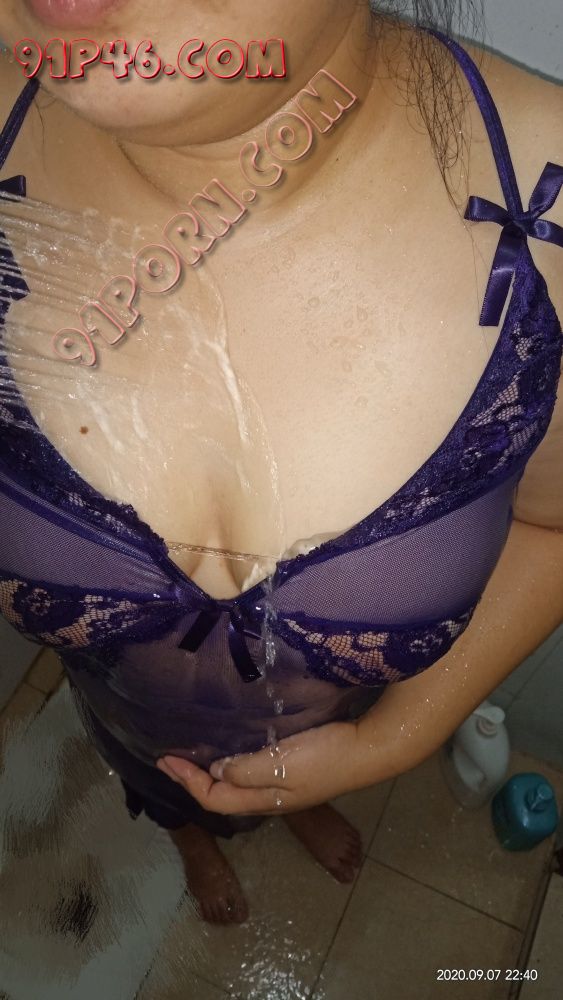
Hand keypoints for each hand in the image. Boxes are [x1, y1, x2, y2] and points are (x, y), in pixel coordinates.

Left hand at [156, 720, 366, 815]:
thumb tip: (216, 772)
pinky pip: (252, 773)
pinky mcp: (296, 771)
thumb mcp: (280, 763)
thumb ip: (245, 770)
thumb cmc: (324, 756)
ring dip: (212, 773)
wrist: (369, 749)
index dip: (186, 781)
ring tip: (196, 755)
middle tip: (171, 759)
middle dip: (193, 781)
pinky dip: (233, 764)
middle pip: (222, 797)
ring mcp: (284, 786)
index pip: (213, 798)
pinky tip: (235, 749)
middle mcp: (270, 798)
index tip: (165, 759)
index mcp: (263, 800)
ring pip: (237, 786)